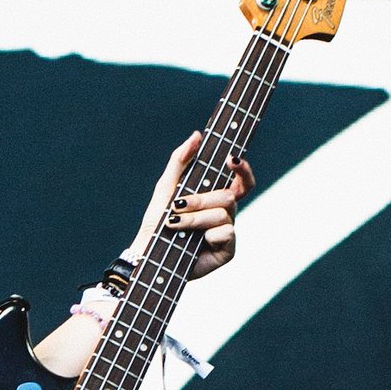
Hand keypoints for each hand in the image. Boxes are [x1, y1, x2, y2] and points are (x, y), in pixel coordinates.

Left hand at [130, 135, 251, 282]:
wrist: (148, 254)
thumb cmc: (157, 222)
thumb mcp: (166, 187)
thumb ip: (180, 160)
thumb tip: (197, 135)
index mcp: (215, 197)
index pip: (240, 180)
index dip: (242, 169)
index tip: (231, 159)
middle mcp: (225, 213)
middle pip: (228, 195)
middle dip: (201, 199)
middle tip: (178, 205)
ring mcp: (227, 232)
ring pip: (224, 213)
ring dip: (196, 217)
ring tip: (175, 224)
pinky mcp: (227, 251)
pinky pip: (226, 233)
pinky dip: (207, 234)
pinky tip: (194, 242)